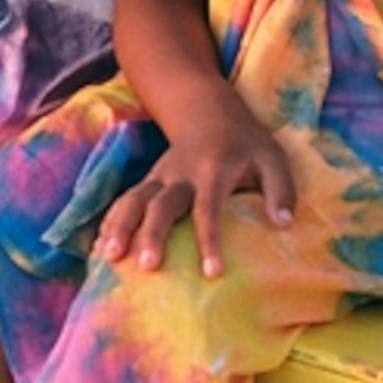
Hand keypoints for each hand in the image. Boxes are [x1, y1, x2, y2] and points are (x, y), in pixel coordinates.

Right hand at [91, 119, 295, 278]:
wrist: (206, 111)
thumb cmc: (246, 142)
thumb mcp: (273, 157)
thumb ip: (281, 189)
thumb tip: (283, 225)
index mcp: (213, 170)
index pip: (209, 208)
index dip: (209, 240)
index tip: (211, 272)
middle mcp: (180, 174)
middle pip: (161, 205)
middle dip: (152, 235)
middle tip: (147, 266)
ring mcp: (159, 177)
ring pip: (133, 200)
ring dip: (120, 227)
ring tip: (109, 257)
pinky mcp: (148, 182)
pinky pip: (124, 202)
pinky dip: (110, 223)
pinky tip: (99, 250)